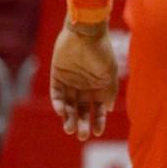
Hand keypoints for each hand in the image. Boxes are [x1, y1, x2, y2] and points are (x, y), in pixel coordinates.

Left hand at [50, 23, 117, 139]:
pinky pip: (56, 93)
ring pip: (68, 105)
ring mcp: (70, 81)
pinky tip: (61, 111)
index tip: (96, 133)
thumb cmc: (101, 52)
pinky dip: (58, 103)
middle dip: (82, 123)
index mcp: (98, 87)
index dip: (97, 121)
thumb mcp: (109, 74)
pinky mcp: (57, 75)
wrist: (86, 32)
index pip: (97, 109)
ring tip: (69, 128)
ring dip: (68, 118)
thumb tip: (107, 109)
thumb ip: (109, 92)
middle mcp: (84, 86)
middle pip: (81, 110)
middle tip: (81, 135)